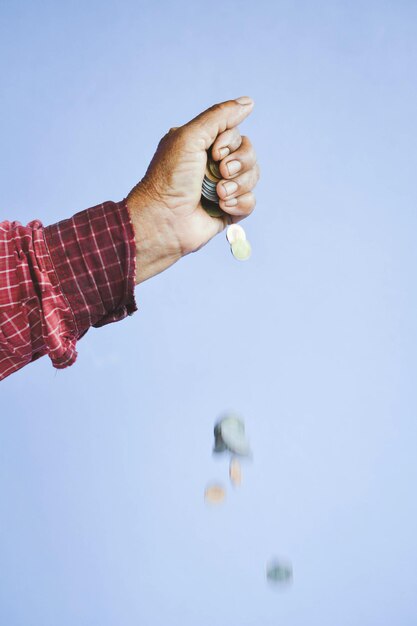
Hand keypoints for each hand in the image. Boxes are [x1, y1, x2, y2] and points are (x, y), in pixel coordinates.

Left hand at [125, 96, 259, 283]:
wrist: (163, 219)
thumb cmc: (170, 178)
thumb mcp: (190, 136)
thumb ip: (220, 116)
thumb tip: (249, 102)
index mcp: (202, 145)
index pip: (236, 134)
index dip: (230, 142)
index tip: (213, 152)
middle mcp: (213, 165)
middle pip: (249, 153)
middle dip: (239, 163)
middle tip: (221, 172)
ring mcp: (222, 188)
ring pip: (253, 177)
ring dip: (238, 184)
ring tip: (218, 194)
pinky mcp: (228, 211)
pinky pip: (250, 201)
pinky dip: (239, 203)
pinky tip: (222, 207)